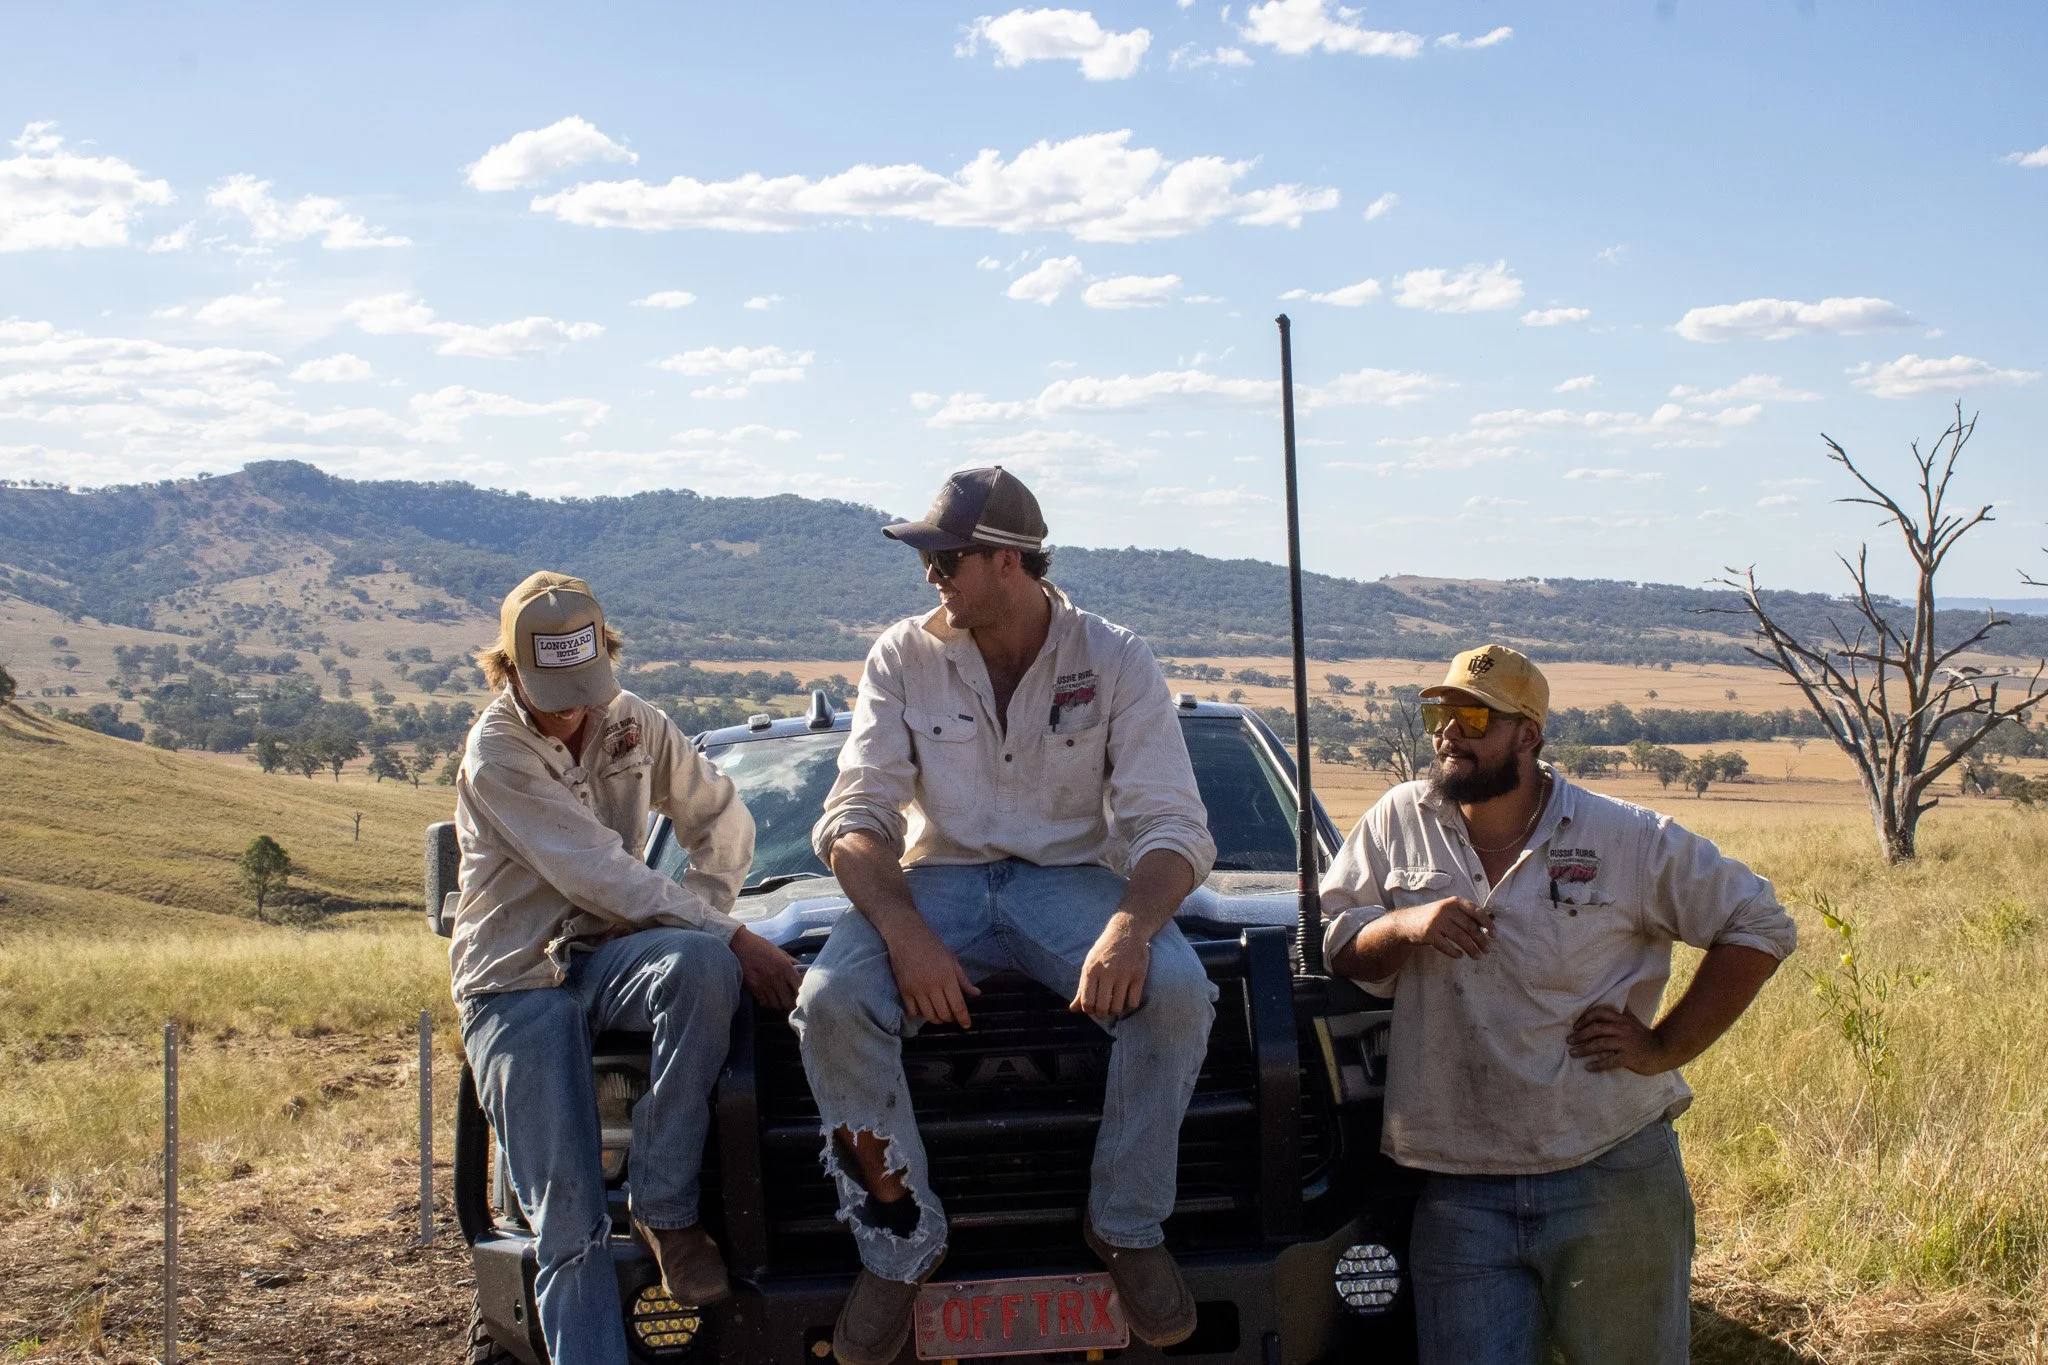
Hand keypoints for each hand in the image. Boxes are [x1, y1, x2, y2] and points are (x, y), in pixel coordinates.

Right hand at [728, 927, 801, 1010]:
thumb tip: (801, 969)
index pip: (799, 987)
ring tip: (780, 1000)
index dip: (802, 993)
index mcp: (785, 967)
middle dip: (791, 1003)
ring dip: (780, 1004)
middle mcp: (776, 978)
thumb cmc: (760, 945)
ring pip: (776, 1005)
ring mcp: (764, 985)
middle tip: (791, 1002)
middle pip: (788, 1001)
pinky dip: (768, 1003)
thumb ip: (791, 961)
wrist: (739, 945)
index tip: (802, 995)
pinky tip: (769, 998)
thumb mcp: (779, 950)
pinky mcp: (753, 989)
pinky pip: (764, 1003)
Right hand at [879, 913, 980, 1027]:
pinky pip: (913, 1011)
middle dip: (950, 1019)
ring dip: (936, 1019)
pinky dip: (920, 1014)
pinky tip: (924, 1010)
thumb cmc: (931, 944)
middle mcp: (932, 986)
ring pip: (929, 1015)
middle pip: (944, 1013)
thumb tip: (976, 993)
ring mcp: (916, 989)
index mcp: (947, 977)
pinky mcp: (904, 990)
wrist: (906, 935)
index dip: (964, 1018)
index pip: (958, 1005)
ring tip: (939, 1014)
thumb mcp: (951, 959)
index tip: (966, 1026)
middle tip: (952, 1016)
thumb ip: (963, 979)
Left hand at [1070, 912, 1150, 1019]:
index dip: (1089, 1010)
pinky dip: (1129, 1006)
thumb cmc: (1104, 951)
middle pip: (1102, 1007)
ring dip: (1115, 1010)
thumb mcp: (1089, 965)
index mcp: (1091, 970)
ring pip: (1118, 1007)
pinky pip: (1133, 1002)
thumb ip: (1081, 988)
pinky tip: (1126, 999)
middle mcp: (1107, 972)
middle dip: (1101, 1014)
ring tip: (1115, 1004)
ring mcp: (1125, 974)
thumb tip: (1073, 1010)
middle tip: (1104, 1011)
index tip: (1092, 1008)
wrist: (1127, 932)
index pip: (1087, 1001)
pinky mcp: (1139, 975)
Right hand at [1388, 897, 1494, 959]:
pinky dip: (1455, 953)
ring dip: (1471, 949)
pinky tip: (1459, 955)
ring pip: (1461, 938)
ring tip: (1477, 956)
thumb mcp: (1448, 910)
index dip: (1487, 923)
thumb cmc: (1433, 917)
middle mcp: (1446, 909)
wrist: (1406, 922)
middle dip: (1481, 940)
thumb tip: (1487, 929)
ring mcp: (1437, 922)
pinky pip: (1446, 946)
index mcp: (1454, 902)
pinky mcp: (1429, 934)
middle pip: (1470, 927)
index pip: (1476, 911)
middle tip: (1487, 950)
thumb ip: (1464, 916)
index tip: (1494, 935)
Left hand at [1567, 1005, 1674, 1073]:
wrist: (1662, 1051)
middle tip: (1569, 1041)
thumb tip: (1617, 1001)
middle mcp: (1621, 1029)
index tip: (1575, 1026)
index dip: (1585, 1019)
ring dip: (1584, 1049)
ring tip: (1573, 1053)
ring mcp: (1625, 1044)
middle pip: (1595, 1029)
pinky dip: (1597, 1065)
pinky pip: (1609, 1061)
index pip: (1599, 1013)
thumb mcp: (1633, 1020)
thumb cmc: (1645, 1036)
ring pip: (1599, 1044)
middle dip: (1579, 1035)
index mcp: (1621, 1019)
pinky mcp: (1628, 1058)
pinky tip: (1588, 1067)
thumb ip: (1623, 1012)